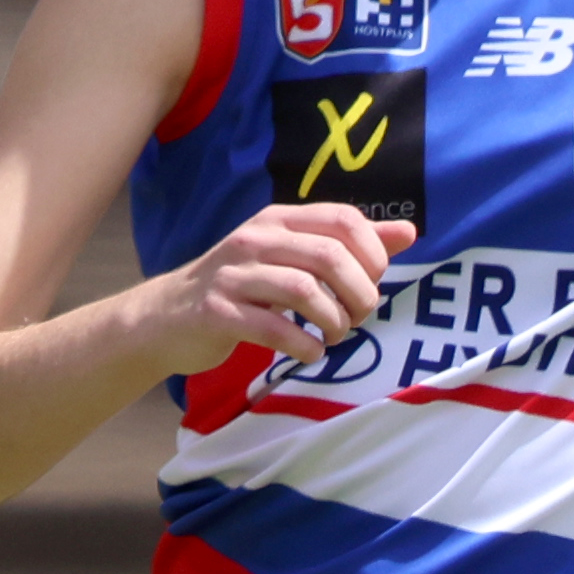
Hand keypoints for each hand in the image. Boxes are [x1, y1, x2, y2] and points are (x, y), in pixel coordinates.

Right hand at [149, 199, 405, 379]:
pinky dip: (304, 346)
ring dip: (334, 322)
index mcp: (278, 220)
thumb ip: (348, 245)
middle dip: (358, 294)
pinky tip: (310, 353)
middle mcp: (255, 239)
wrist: (165, 318)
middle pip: (329, 256)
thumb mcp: (291, 257)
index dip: (373, 254)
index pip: (343, 220)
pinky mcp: (217, 312)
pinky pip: (274, 329)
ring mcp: (233, 276)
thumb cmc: (241, 288)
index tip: (373, 284)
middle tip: (359, 318)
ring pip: (304, 291)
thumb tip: (409, 232)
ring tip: (334, 337)